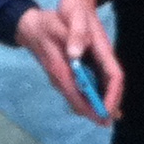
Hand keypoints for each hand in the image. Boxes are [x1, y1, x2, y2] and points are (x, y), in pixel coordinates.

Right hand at [16, 2, 106, 124]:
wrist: (29, 28)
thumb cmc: (46, 25)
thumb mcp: (59, 25)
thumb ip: (72, 36)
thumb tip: (76, 54)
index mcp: (60, 70)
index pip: (76, 95)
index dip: (91, 106)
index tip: (105, 114)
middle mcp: (60, 80)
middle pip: (79, 103)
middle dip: (96, 112)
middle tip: (114, 119)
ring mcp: (61, 80)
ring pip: (78, 100)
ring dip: (94, 107)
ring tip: (113, 114)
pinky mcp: (63, 77)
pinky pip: (77, 92)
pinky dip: (90, 98)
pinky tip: (103, 99)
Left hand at [54, 0, 124, 121]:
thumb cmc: (74, 7)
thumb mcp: (73, 15)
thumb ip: (76, 33)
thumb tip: (75, 53)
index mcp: (102, 49)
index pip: (114, 76)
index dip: (113, 94)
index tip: (107, 110)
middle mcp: (102, 57)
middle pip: (111, 85)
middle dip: (108, 103)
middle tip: (103, 122)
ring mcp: (97, 59)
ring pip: (102, 84)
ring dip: (100, 101)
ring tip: (96, 118)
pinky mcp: (89, 60)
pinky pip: (94, 80)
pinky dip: (91, 93)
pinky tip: (85, 103)